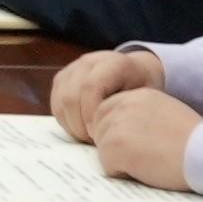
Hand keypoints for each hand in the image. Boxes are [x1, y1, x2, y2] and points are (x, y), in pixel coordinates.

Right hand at [47, 46, 166, 138]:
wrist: (136, 70)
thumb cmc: (143, 87)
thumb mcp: (146, 96)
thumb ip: (130, 109)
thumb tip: (114, 134)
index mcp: (113, 63)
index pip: (90, 86)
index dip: (90, 114)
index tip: (99, 135)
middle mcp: (89, 61)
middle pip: (71, 95)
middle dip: (79, 124)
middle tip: (93, 140)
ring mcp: (72, 69)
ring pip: (60, 100)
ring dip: (71, 124)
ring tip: (88, 136)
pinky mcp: (61, 79)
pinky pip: (56, 103)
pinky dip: (65, 120)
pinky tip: (81, 129)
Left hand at [84, 88, 202, 187]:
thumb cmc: (195, 142)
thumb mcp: (168, 115)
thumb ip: (143, 116)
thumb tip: (124, 132)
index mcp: (138, 95)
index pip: (108, 110)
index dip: (119, 131)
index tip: (138, 142)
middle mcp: (123, 104)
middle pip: (99, 128)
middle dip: (114, 144)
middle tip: (143, 154)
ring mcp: (116, 124)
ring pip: (102, 147)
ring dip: (120, 159)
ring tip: (149, 161)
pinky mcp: (114, 146)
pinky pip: (107, 165)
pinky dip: (123, 173)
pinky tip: (147, 169)